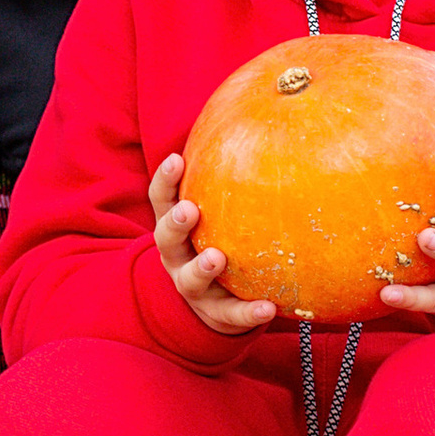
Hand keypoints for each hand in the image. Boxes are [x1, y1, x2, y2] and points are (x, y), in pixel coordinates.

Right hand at [148, 153, 276, 336]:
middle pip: (166, 239)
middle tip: (189, 210)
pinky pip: (232, 314)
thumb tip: (272, 121)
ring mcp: (192, 287)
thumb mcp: (216, 216)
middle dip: (175, 223)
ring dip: (202, 268)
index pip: (162, 200)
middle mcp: (176, 256)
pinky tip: (268, 307)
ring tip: (217, 258)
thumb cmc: (218, 243)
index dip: (166, 181)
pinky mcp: (216, 314)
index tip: (176, 159)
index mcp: (174, 229)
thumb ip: (231, 184)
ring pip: (190, 279)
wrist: (212, 305)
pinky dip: (248, 312)